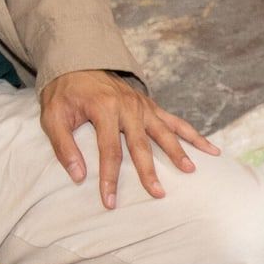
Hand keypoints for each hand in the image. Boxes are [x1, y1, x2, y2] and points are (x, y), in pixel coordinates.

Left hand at [39, 70, 219, 208]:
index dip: (110, 178)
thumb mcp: (52, 116)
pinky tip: (211, 150)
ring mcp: (143, 106)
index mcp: (103, 109)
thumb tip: (78, 176)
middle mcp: (128, 107)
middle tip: (158, 193)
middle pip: (141, 145)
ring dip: (178, 152)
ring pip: (165, 132)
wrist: (78, 62)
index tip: (110, 201)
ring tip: (190, 170)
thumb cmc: (64, 93)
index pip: (109, 150)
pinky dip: (194, 136)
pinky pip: (177, 122)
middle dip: (149, 172)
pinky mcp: (152, 107)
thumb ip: (63, 145)